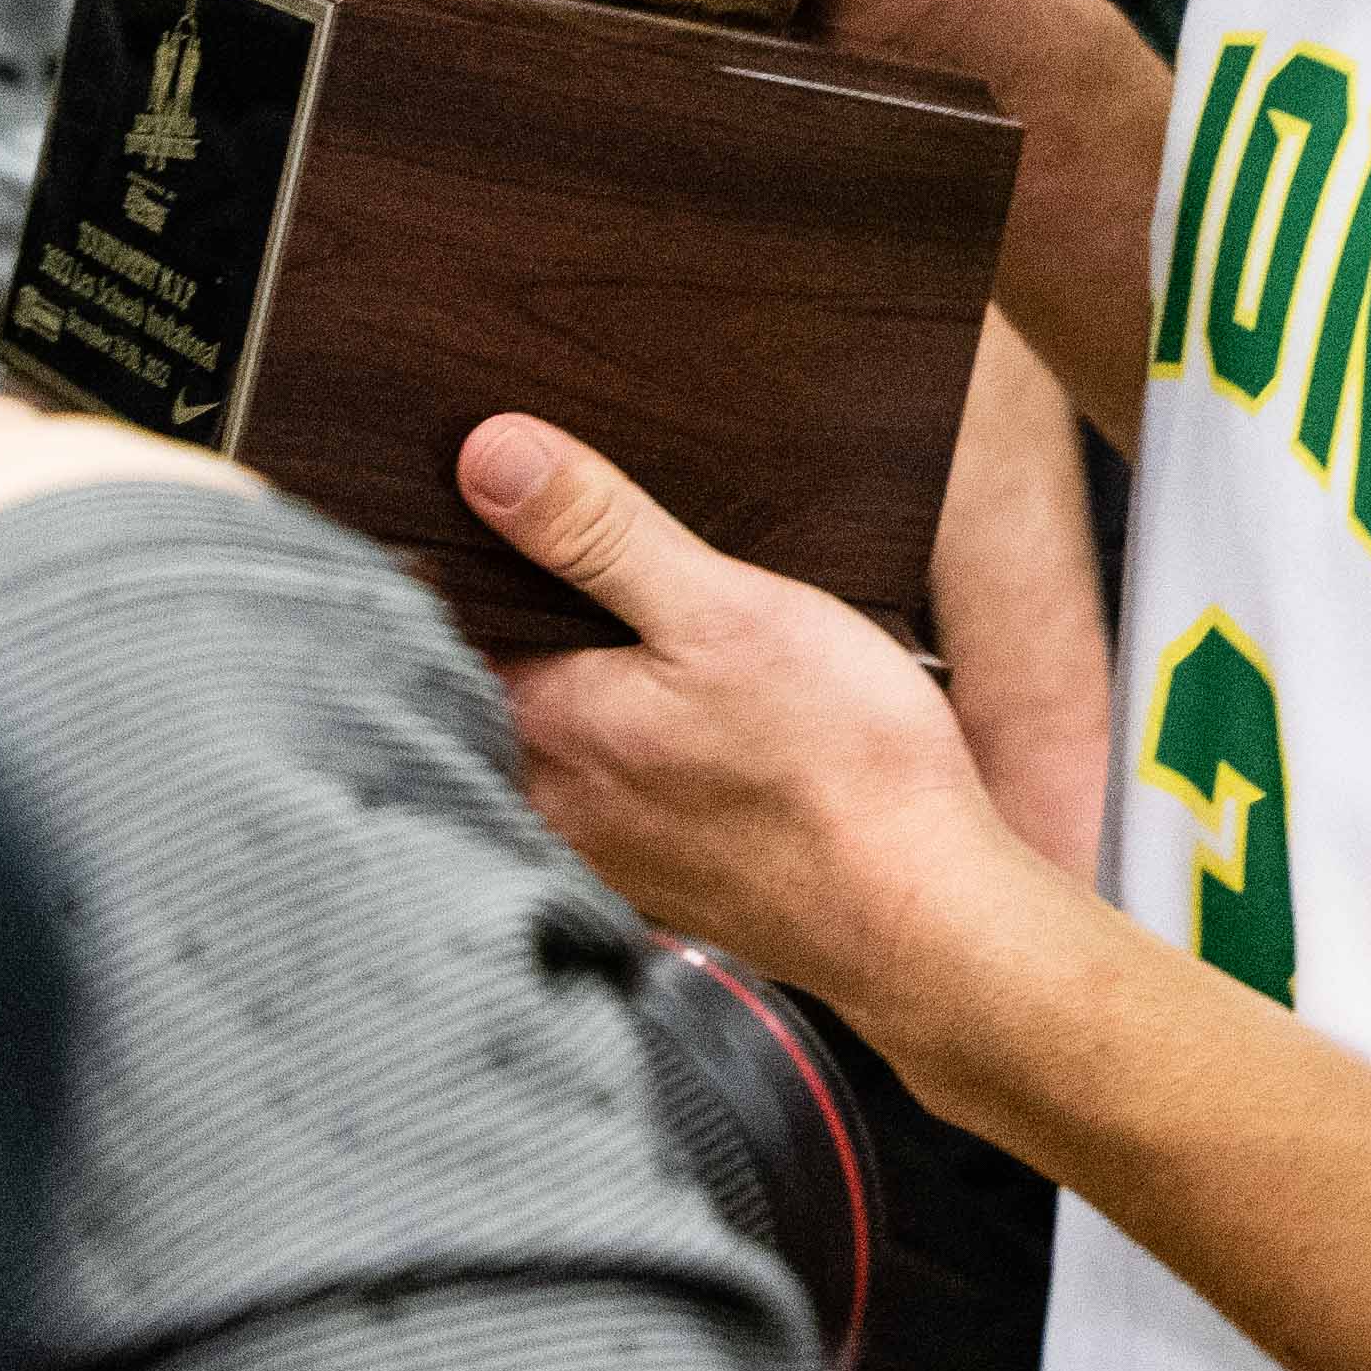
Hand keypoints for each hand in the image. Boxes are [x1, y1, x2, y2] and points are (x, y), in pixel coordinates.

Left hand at [463, 417, 1033, 1034]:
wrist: (928, 916)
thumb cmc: (839, 766)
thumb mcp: (724, 610)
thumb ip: (599, 532)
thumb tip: (487, 455)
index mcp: (541, 723)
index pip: (443, 619)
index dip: (459, 548)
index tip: (482, 494)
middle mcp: (545, 797)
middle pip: (495, 678)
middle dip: (528, 613)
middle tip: (579, 546)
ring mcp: (598, 848)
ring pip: (553, 737)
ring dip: (583, 684)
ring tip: (646, 630)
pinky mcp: (655, 877)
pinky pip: (608, 790)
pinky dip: (630, 747)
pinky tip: (692, 723)